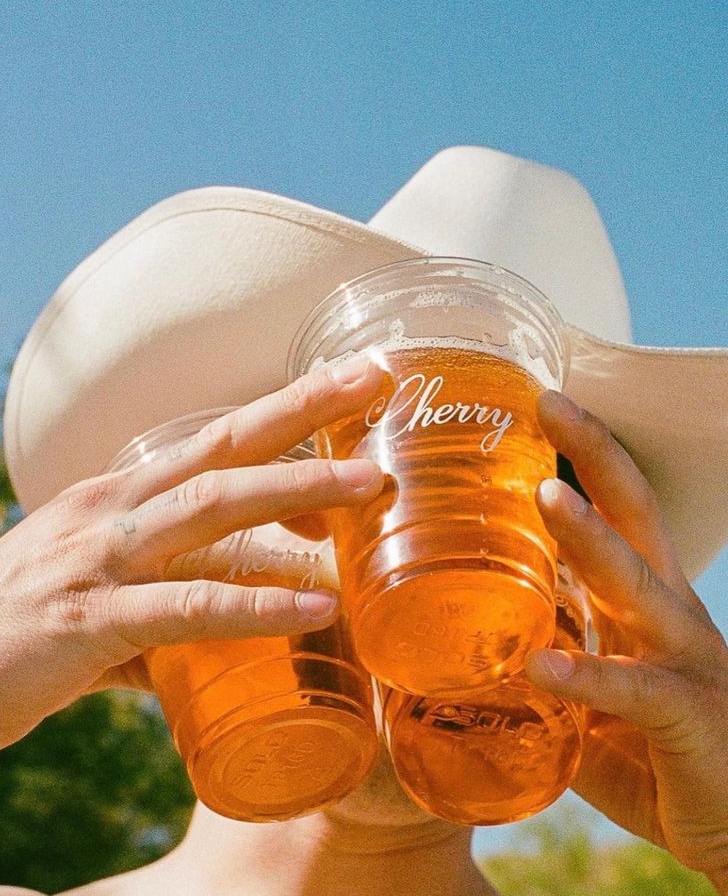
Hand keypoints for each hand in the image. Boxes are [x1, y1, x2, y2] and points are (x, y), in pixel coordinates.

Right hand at [0, 356, 383, 751]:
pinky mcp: (89, 621)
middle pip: (225, 445)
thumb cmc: (16, 631)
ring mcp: (102, 558)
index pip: (215, 440)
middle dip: (302, 410)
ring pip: (213, 507)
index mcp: (120, 498)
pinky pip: (188, 609)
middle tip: (373, 380)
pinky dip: (255, 604)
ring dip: (297, 492)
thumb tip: (222, 634)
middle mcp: (114, 510)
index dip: (282, 411)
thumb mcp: (100, 597)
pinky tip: (314, 608)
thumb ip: (168, 609)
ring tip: (369, 486)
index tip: (346, 385)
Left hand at [526, 391, 727, 892]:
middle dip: (594, 453)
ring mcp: (683, 657)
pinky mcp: (685, 713)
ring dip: (591, 539)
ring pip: (635, 582)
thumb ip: (542, 660)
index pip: (618, 508)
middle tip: (549, 402)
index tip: (541, 404)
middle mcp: (668, 612)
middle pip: (635, 514)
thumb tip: (468, 642)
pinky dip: (585, 676)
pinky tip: (541, 665)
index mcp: (644, 599)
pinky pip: (630, 689)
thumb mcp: (592, 695)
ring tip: (547, 499)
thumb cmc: (654, 752)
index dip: (586, 454)